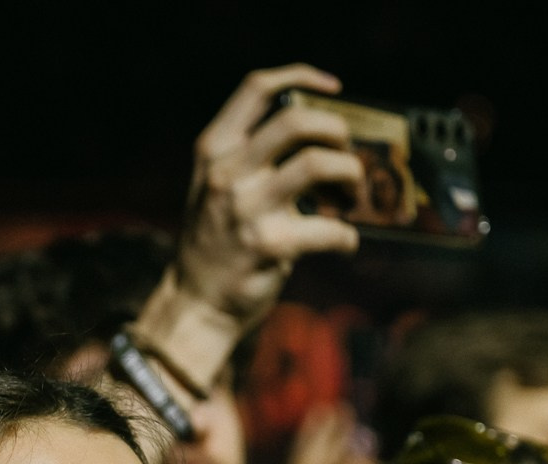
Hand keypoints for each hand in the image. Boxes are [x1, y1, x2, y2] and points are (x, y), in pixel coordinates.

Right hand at [173, 64, 364, 337]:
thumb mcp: (216, 186)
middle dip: (335, 130)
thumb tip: (317, 135)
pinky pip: (329, 229)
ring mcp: (246, 207)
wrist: (196, 302)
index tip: (332, 88)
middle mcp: (227, 172)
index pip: (256, 88)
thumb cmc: (215, 242)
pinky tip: (344, 243)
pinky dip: (347, 236)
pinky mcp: (269, 244)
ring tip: (351, 193)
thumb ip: (250, 156)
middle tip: (346, 151)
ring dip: (350, 174)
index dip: (300, 76)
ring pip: (318, 164)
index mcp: (214, 150)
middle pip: (296, 120)